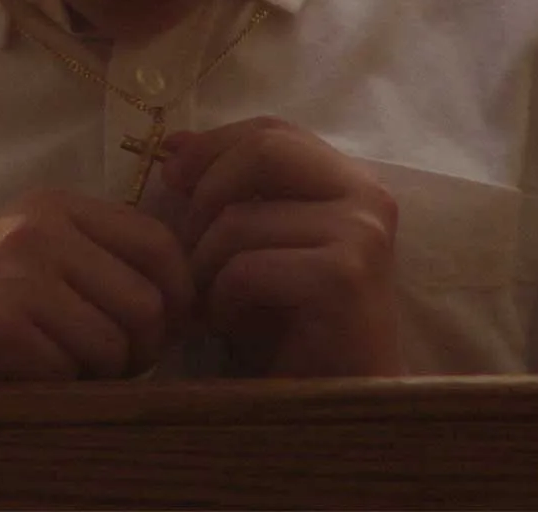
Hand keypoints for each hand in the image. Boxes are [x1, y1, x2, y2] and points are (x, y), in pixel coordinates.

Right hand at [0, 190, 192, 384]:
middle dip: (140, 350)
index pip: (161, 246)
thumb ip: (95, 262)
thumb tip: (186, 301)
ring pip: (119, 342)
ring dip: (98, 375)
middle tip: (101, 368)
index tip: (153, 335)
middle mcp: (42, 227)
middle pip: (151, 303)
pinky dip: (56, 389)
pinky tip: (19, 380)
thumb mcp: (27, 260)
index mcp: (57, 205)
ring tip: (54, 371)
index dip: (175, 300)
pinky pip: (71, 371)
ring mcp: (19, 271)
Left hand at [161, 117, 402, 377]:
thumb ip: (226, 192)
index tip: (169, 175)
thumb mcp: (253, 245)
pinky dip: (222, 299)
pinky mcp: (345, 277)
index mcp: (349, 181)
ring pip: (240, 219)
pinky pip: (246, 267)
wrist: (332, 407)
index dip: (213, 144)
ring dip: (204, 266)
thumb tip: (173, 145)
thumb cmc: (290, 328)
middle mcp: (367, 196)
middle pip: (263, 150)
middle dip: (204, 194)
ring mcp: (361, 234)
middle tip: (184, 247)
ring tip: (208, 302)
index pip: (271, 130)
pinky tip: (230, 325)